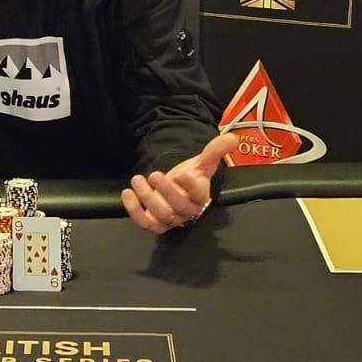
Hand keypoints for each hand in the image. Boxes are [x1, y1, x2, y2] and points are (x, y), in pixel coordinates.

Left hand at [121, 133, 238, 234]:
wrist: (178, 190)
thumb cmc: (191, 177)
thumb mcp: (202, 162)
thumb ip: (216, 150)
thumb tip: (232, 137)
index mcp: (200, 197)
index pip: (199, 196)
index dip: (191, 187)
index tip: (183, 174)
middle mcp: (186, 211)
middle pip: (178, 208)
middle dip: (165, 191)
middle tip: (154, 174)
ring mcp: (170, 219)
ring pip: (160, 215)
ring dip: (146, 197)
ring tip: (137, 179)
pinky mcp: (155, 224)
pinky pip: (145, 223)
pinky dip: (134, 210)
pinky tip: (128, 193)